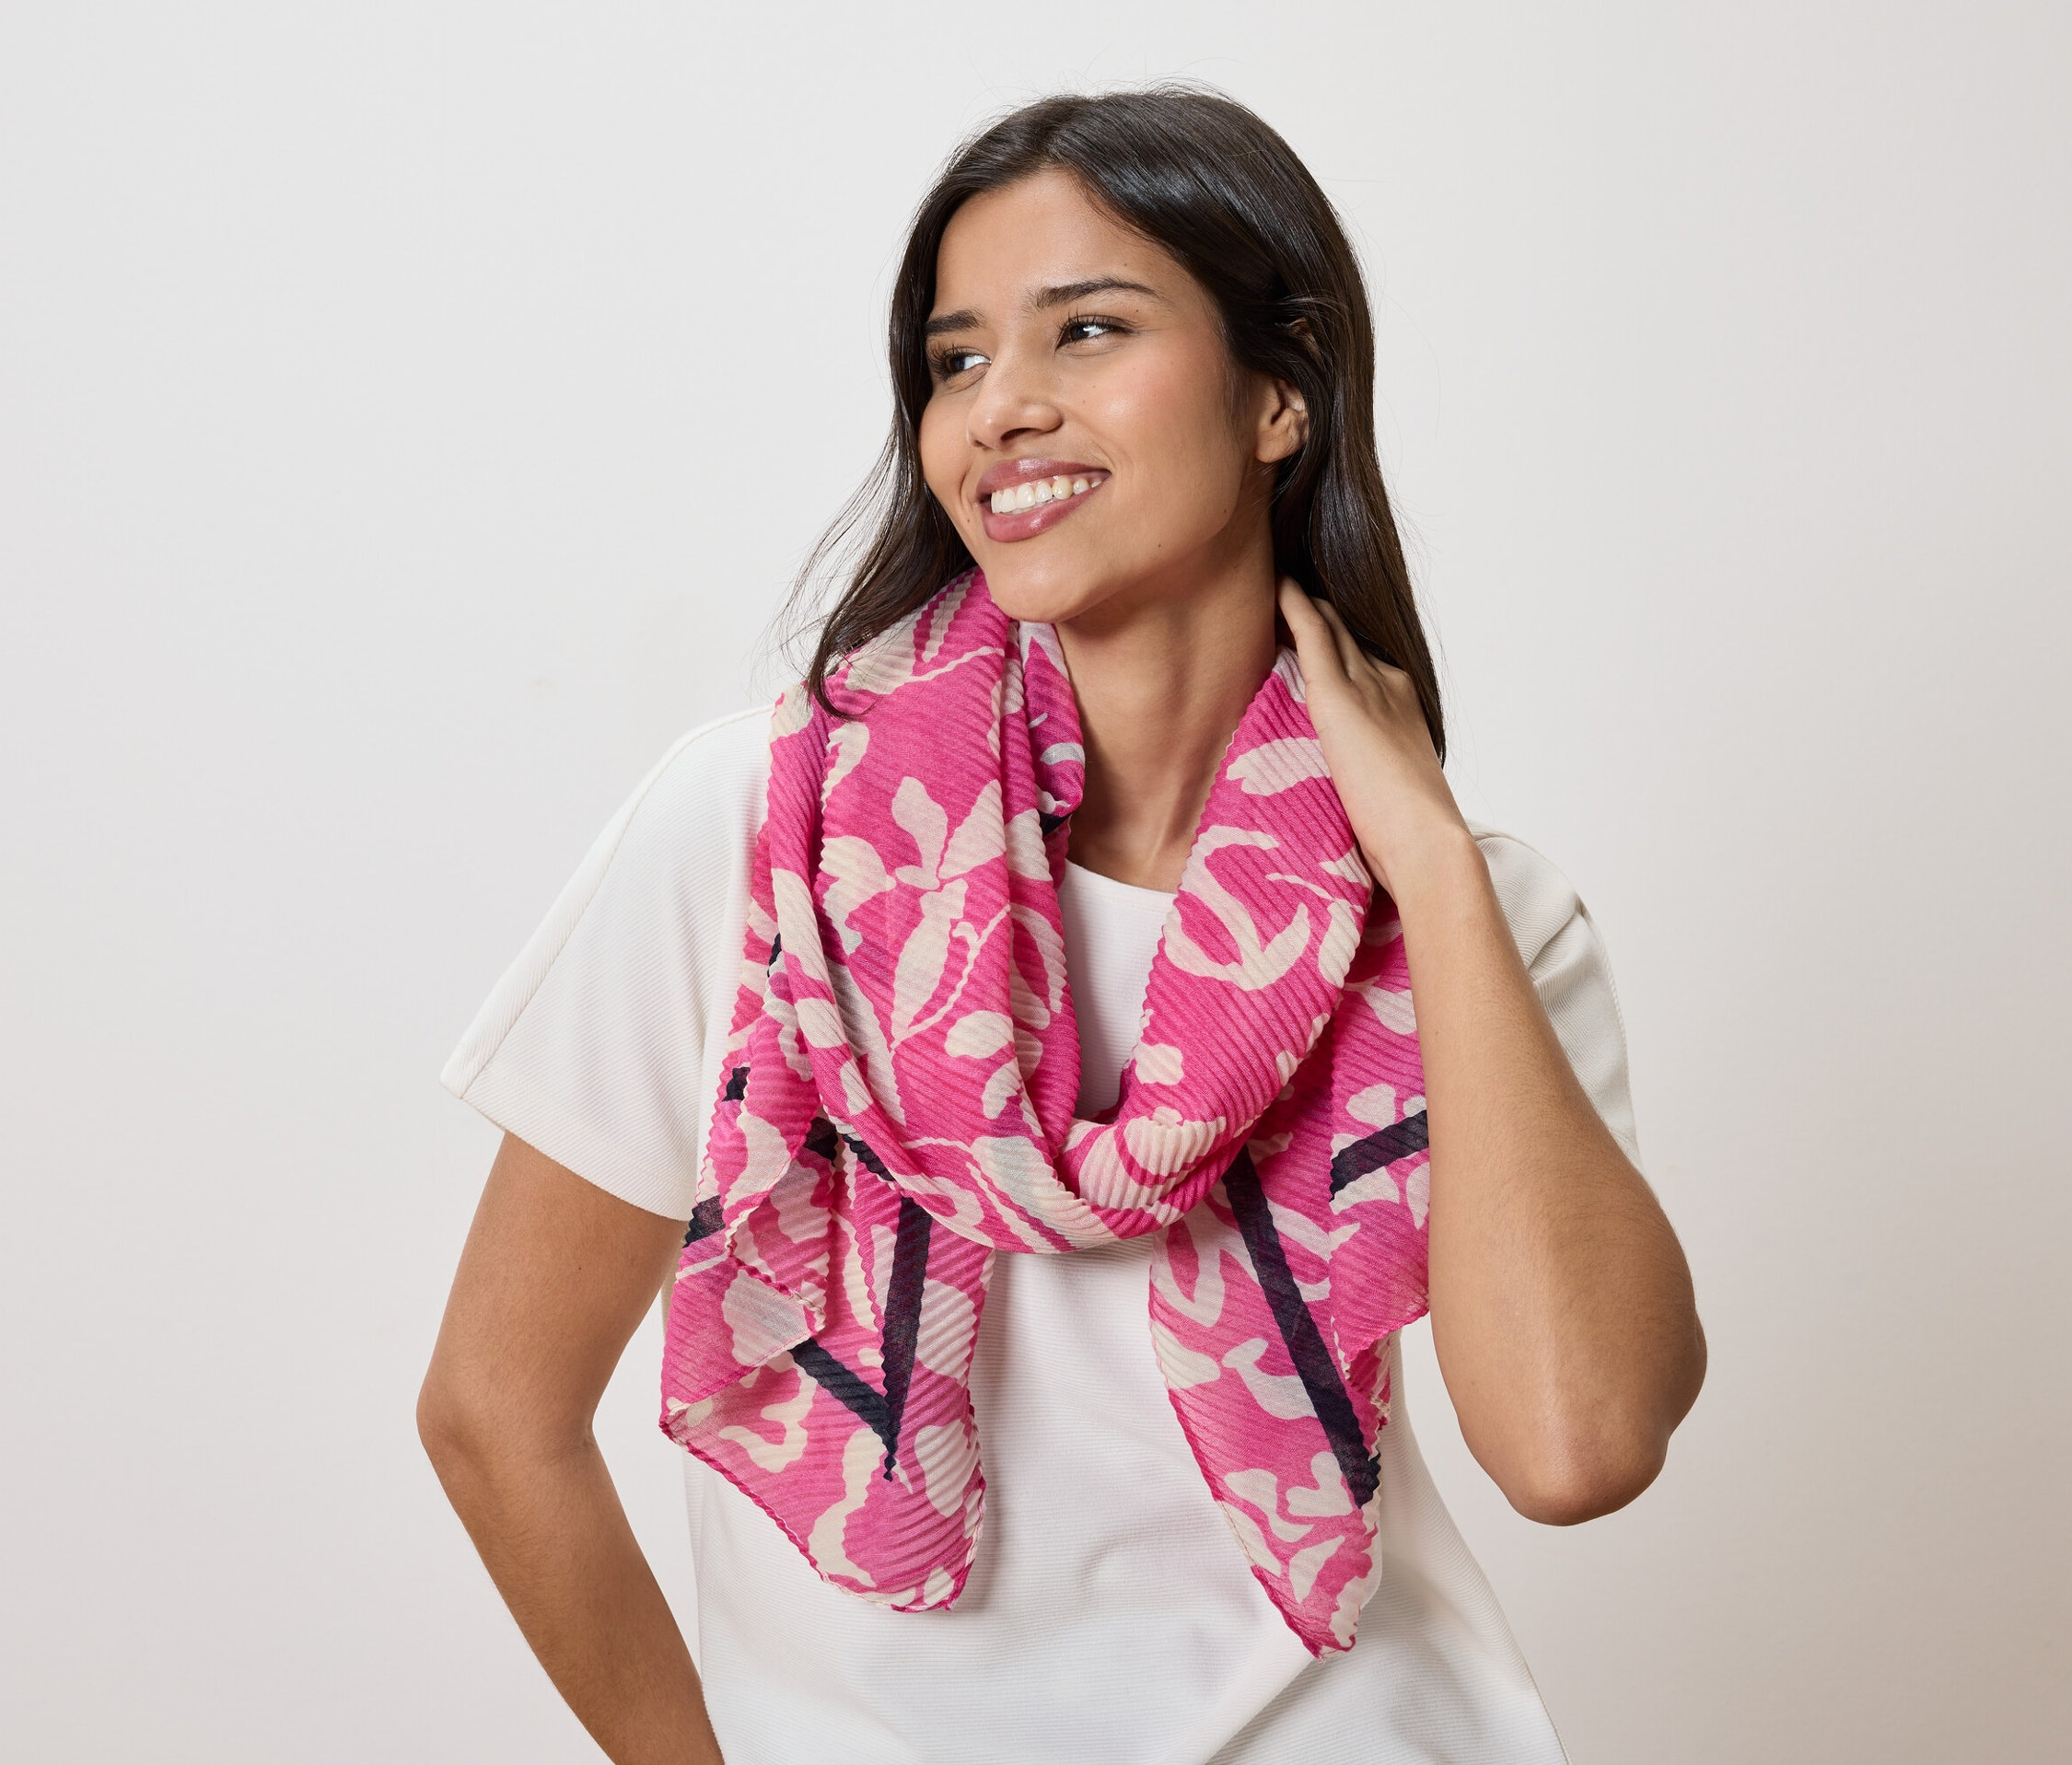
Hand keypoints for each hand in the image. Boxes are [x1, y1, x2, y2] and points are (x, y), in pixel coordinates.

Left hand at [1275, 577, 1473, 902]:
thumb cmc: (1407, 839)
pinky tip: (1277, 584)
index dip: (1338, 641)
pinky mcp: (1339, 697)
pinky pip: (1313, 634)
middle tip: (1288, 583)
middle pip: (1348, 635)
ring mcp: (1367, 687)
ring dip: (1304, 601)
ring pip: (1330, 626)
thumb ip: (1365, 780)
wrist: (1426, 844)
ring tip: (1273, 575)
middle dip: (1322, 610)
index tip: (1314, 626)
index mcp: (1403, 709)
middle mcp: (1389, 687)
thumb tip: (1347, 797)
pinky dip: (1294, 606)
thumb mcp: (1386, 796)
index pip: (1363, 662)